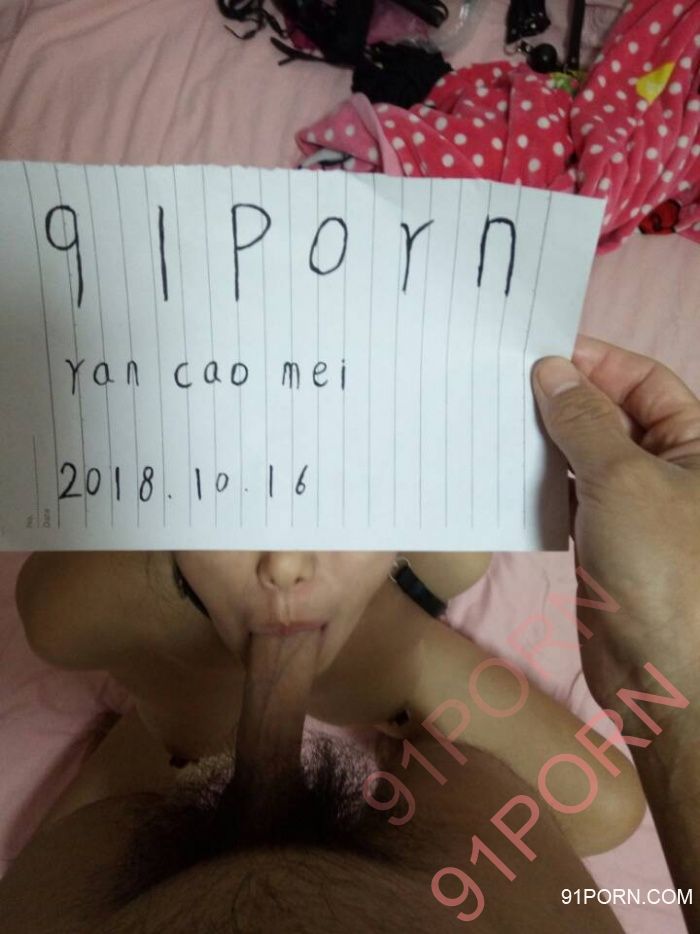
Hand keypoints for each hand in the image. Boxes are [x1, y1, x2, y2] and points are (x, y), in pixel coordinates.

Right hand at [532, 336, 699, 719]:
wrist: (662, 674)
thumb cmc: (663, 565)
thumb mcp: (622, 477)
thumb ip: (584, 420)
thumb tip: (552, 369)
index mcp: (699, 444)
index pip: (645, 382)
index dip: (597, 362)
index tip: (540, 352)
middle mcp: (671, 469)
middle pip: (613, 415)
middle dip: (564, 400)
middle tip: (504, 384)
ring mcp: (634, 508)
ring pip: (585, 457)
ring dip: (546, 442)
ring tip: (495, 421)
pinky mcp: (603, 541)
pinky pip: (568, 497)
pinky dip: (540, 483)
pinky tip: (504, 470)